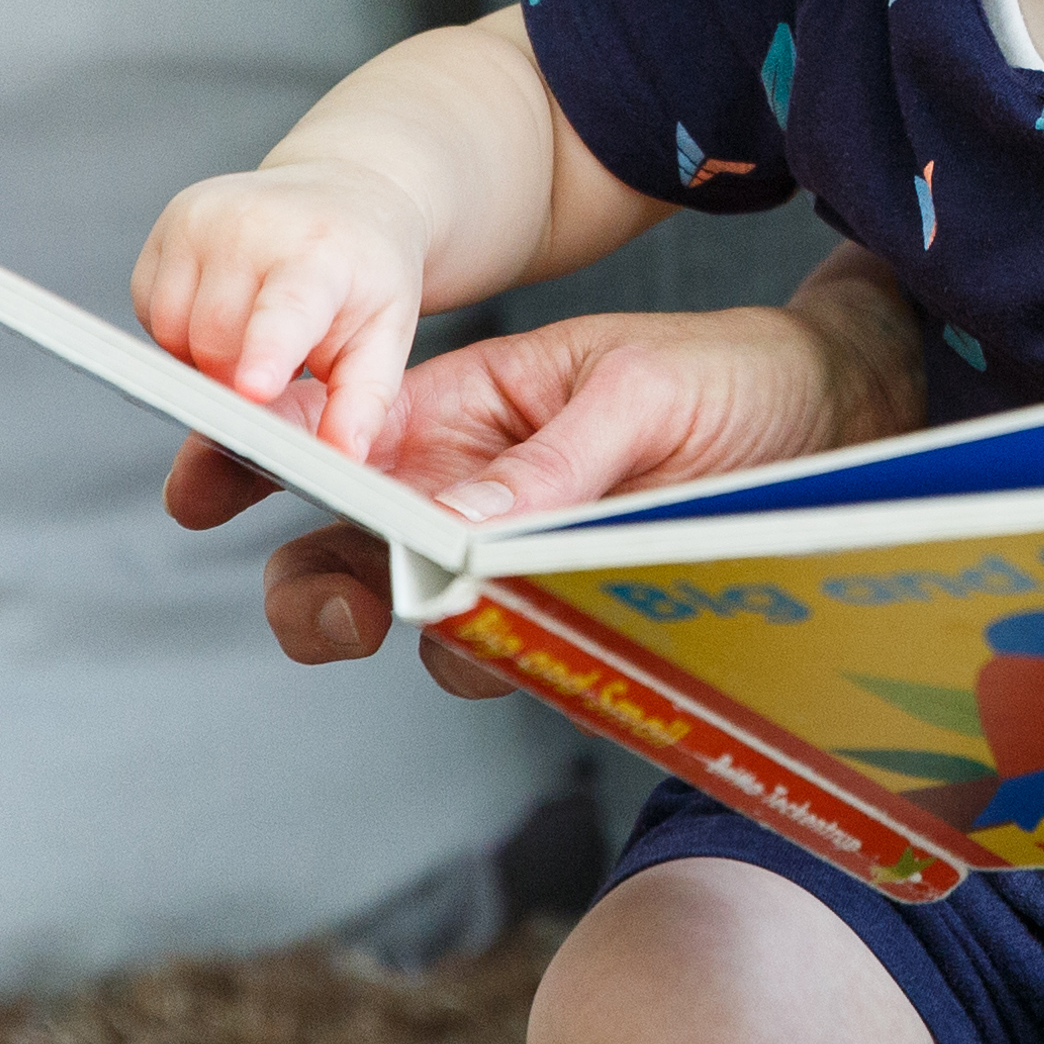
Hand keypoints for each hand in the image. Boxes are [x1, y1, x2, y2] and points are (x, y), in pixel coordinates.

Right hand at [133, 157, 439, 465]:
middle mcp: (252, 224)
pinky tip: (227, 310)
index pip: (286, 310)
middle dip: (236, 377)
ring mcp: (202, 217)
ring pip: (172, 333)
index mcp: (320, 253)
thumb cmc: (365, 273)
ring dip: (205, 354)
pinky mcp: (167, 224)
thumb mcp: (385, 335)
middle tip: (281, 368)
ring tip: (258, 331)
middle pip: (214, 345)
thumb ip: (362, 402)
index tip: (254, 390)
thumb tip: (338, 460)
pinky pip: (150, 309)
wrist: (344, 195)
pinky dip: (181, 328)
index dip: (266, 352)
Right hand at [163, 285, 920, 692]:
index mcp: (460, 408)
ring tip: (481, 615)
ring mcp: (513, 567)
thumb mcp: (640, 393)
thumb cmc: (731, 377)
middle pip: (341, 557)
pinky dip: (514, 662)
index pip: (334, 436)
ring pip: (419, 629)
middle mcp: (468, 494)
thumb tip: (444, 531)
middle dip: (313, 594)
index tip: (201, 487)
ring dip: (430, 635)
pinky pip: (511, 666)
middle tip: (341, 617)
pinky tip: (551, 638)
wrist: (842, 424)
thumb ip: (544, 464)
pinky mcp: (570, 626)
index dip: (255, 459)